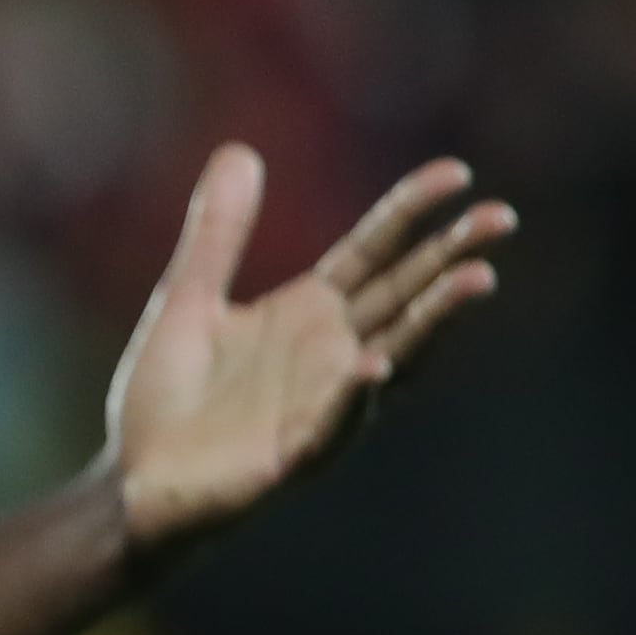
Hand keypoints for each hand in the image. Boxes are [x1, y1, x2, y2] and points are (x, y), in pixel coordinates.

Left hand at [101, 146, 513, 552]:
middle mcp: (332, 354)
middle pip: (403, 295)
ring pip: (394, 356)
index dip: (412, 212)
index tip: (457, 172)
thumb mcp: (187, 300)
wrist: (134, 484)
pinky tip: (371, 368)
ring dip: (433, 321)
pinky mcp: (294, 456)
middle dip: (451, 256)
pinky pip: (332, 425)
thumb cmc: (167, 400)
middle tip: (501, 216)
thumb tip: (239, 150)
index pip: (374, 251)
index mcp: (310, 313)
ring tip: (477, 279)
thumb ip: (217, 234)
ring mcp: (322, 405)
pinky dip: (352, 398)